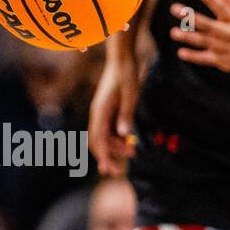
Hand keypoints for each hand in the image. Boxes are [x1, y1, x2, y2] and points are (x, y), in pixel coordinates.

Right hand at [88, 57, 139, 175]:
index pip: (98, 139)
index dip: (103, 156)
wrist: (121, 59)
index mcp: (100, 111)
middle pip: (98, 140)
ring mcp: (101, 111)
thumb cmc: (126, 76)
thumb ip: (126, 116)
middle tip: (118, 170)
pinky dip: (117, 137)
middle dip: (107, 156)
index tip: (108, 170)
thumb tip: (123, 135)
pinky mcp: (107, 109)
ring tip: (132, 152)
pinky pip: (108, 128)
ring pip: (104, 135)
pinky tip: (128, 141)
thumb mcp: (130, 96)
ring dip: (115, 146)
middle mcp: (97, 113)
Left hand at [168, 0, 229, 73]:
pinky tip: (181, 52)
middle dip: (193, 18)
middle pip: (210, 25)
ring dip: (188, 37)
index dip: (213, 1)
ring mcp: (224, 47)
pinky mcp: (220, 60)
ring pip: (204, 41)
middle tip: (174, 8)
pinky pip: (205, 58)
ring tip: (173, 32)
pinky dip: (194, 56)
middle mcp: (229, 33)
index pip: (223, 9)